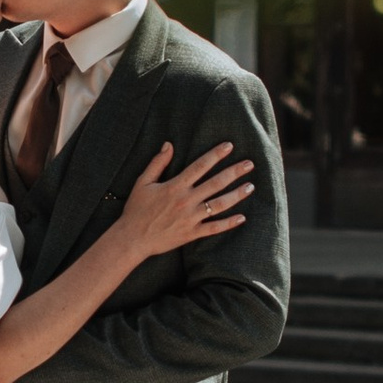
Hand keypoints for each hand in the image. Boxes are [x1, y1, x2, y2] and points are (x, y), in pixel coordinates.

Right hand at [114, 141, 254, 262]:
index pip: (200, 166)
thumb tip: (169, 144)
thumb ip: (157, 163)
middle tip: (249, 164)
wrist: (132, 238)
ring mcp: (190, 218)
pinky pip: (214, 228)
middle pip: (215, 183)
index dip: (215, 155)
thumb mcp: (143, 182)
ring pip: (219, 205)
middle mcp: (186, 200)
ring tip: (251, 186)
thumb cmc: (136, 209)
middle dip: (234, 172)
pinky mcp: (191, 233)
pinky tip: (242, 217)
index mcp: (175, 186)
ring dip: (236, 195)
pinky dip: (229, 223)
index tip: (229, 146)